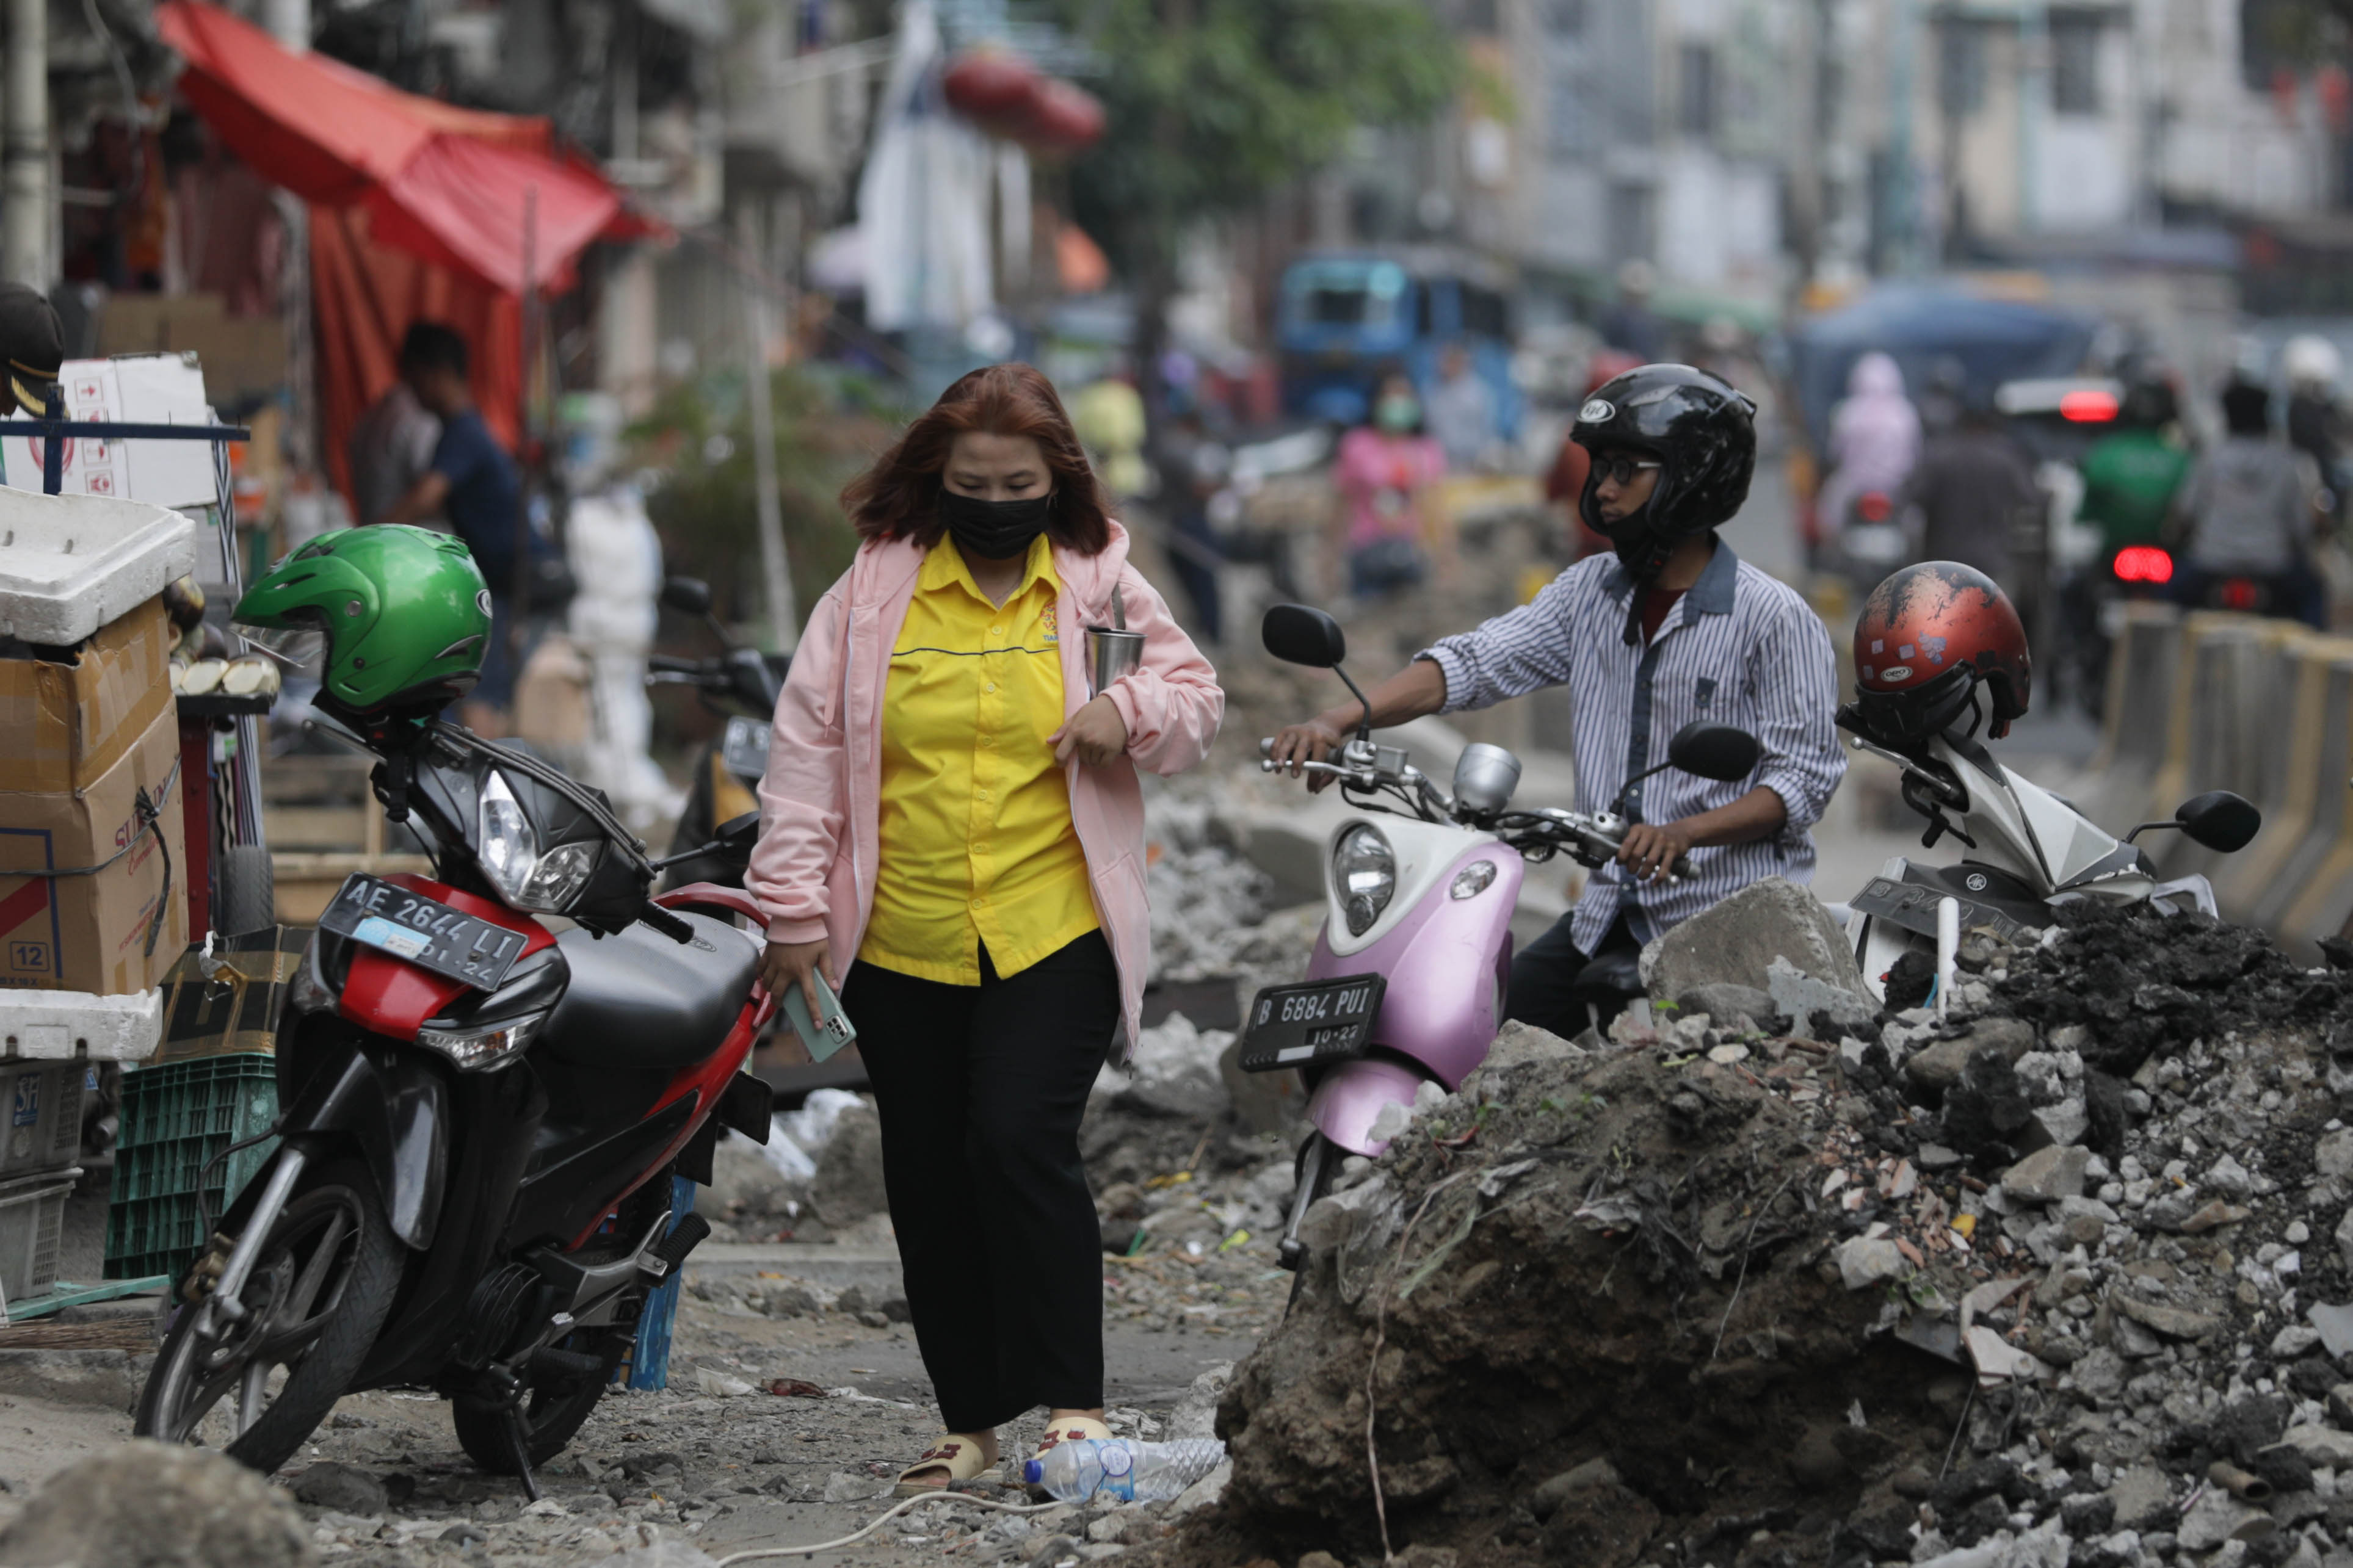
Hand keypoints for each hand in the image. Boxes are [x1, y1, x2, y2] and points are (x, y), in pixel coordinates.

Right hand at [758, 939, 832, 1058]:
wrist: (795, 915)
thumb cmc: (812, 933)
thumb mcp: (824, 951)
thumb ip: (828, 970)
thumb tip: (834, 987)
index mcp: (803, 970)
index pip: (809, 997)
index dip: (814, 1013)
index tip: (816, 1026)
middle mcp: (786, 969)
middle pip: (779, 994)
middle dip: (779, 1002)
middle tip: (782, 1004)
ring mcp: (774, 962)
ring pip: (768, 983)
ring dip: (771, 989)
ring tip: (775, 990)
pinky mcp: (767, 954)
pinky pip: (760, 969)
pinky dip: (761, 974)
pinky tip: (765, 975)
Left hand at [1051, 694, 1127, 766]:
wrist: (1120, 706)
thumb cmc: (1096, 710)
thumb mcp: (1077, 716)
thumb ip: (1063, 730)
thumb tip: (1049, 742)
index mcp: (1075, 731)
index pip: (1061, 753)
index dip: (1060, 761)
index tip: (1062, 763)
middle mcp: (1086, 740)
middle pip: (1081, 759)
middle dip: (1084, 754)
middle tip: (1091, 743)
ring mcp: (1099, 745)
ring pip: (1092, 763)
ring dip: (1094, 758)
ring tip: (1099, 745)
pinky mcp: (1112, 750)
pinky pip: (1103, 765)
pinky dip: (1103, 762)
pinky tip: (1105, 752)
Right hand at [1266, 716, 1348, 792]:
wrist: (1325, 724)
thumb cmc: (1329, 745)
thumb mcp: (1335, 756)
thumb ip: (1328, 775)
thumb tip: (1315, 790)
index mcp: (1322, 740)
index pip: (1317, 761)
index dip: (1313, 778)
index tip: (1311, 789)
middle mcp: (1308, 734)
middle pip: (1300, 751)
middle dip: (1297, 764)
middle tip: (1295, 776)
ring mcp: (1296, 731)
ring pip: (1286, 745)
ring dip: (1281, 757)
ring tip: (1278, 768)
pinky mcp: (1287, 730)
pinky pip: (1277, 742)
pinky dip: (1274, 753)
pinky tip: (1274, 762)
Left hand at [1618, 821, 1694, 883]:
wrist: (1678, 832)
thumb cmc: (1653, 838)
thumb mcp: (1640, 835)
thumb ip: (1630, 845)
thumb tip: (1618, 861)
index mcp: (1639, 829)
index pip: (1627, 843)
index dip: (1621, 856)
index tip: (1619, 864)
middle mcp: (1650, 833)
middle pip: (1637, 854)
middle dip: (1631, 867)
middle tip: (1631, 872)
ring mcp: (1663, 841)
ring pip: (1650, 862)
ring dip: (1643, 873)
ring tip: (1641, 877)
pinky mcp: (1673, 850)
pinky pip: (1665, 867)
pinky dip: (1658, 878)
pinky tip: (1654, 883)